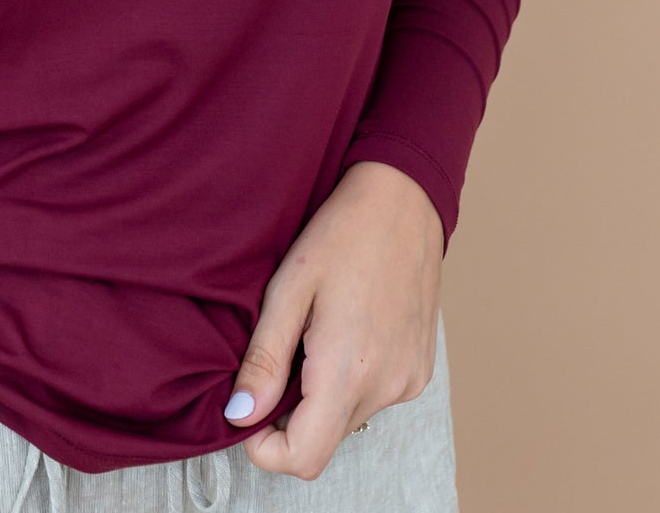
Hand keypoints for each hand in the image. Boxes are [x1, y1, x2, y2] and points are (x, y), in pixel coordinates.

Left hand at [224, 160, 444, 479]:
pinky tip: (346, 328)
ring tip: (315, 331)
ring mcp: (409, 381)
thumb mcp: (288, 288)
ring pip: (348, 418)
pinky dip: (350, 379)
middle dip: (290, 414)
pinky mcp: (420, 371)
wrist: (403, 200)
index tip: (249, 410)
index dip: (266, 448)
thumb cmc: (341, 234)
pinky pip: (374, 396)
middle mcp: (387, 387)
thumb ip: (264, 359)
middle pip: (324, 439)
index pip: (304, 459)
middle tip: (281, 351)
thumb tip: (239, 417)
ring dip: (322, 394)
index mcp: (348, 371)